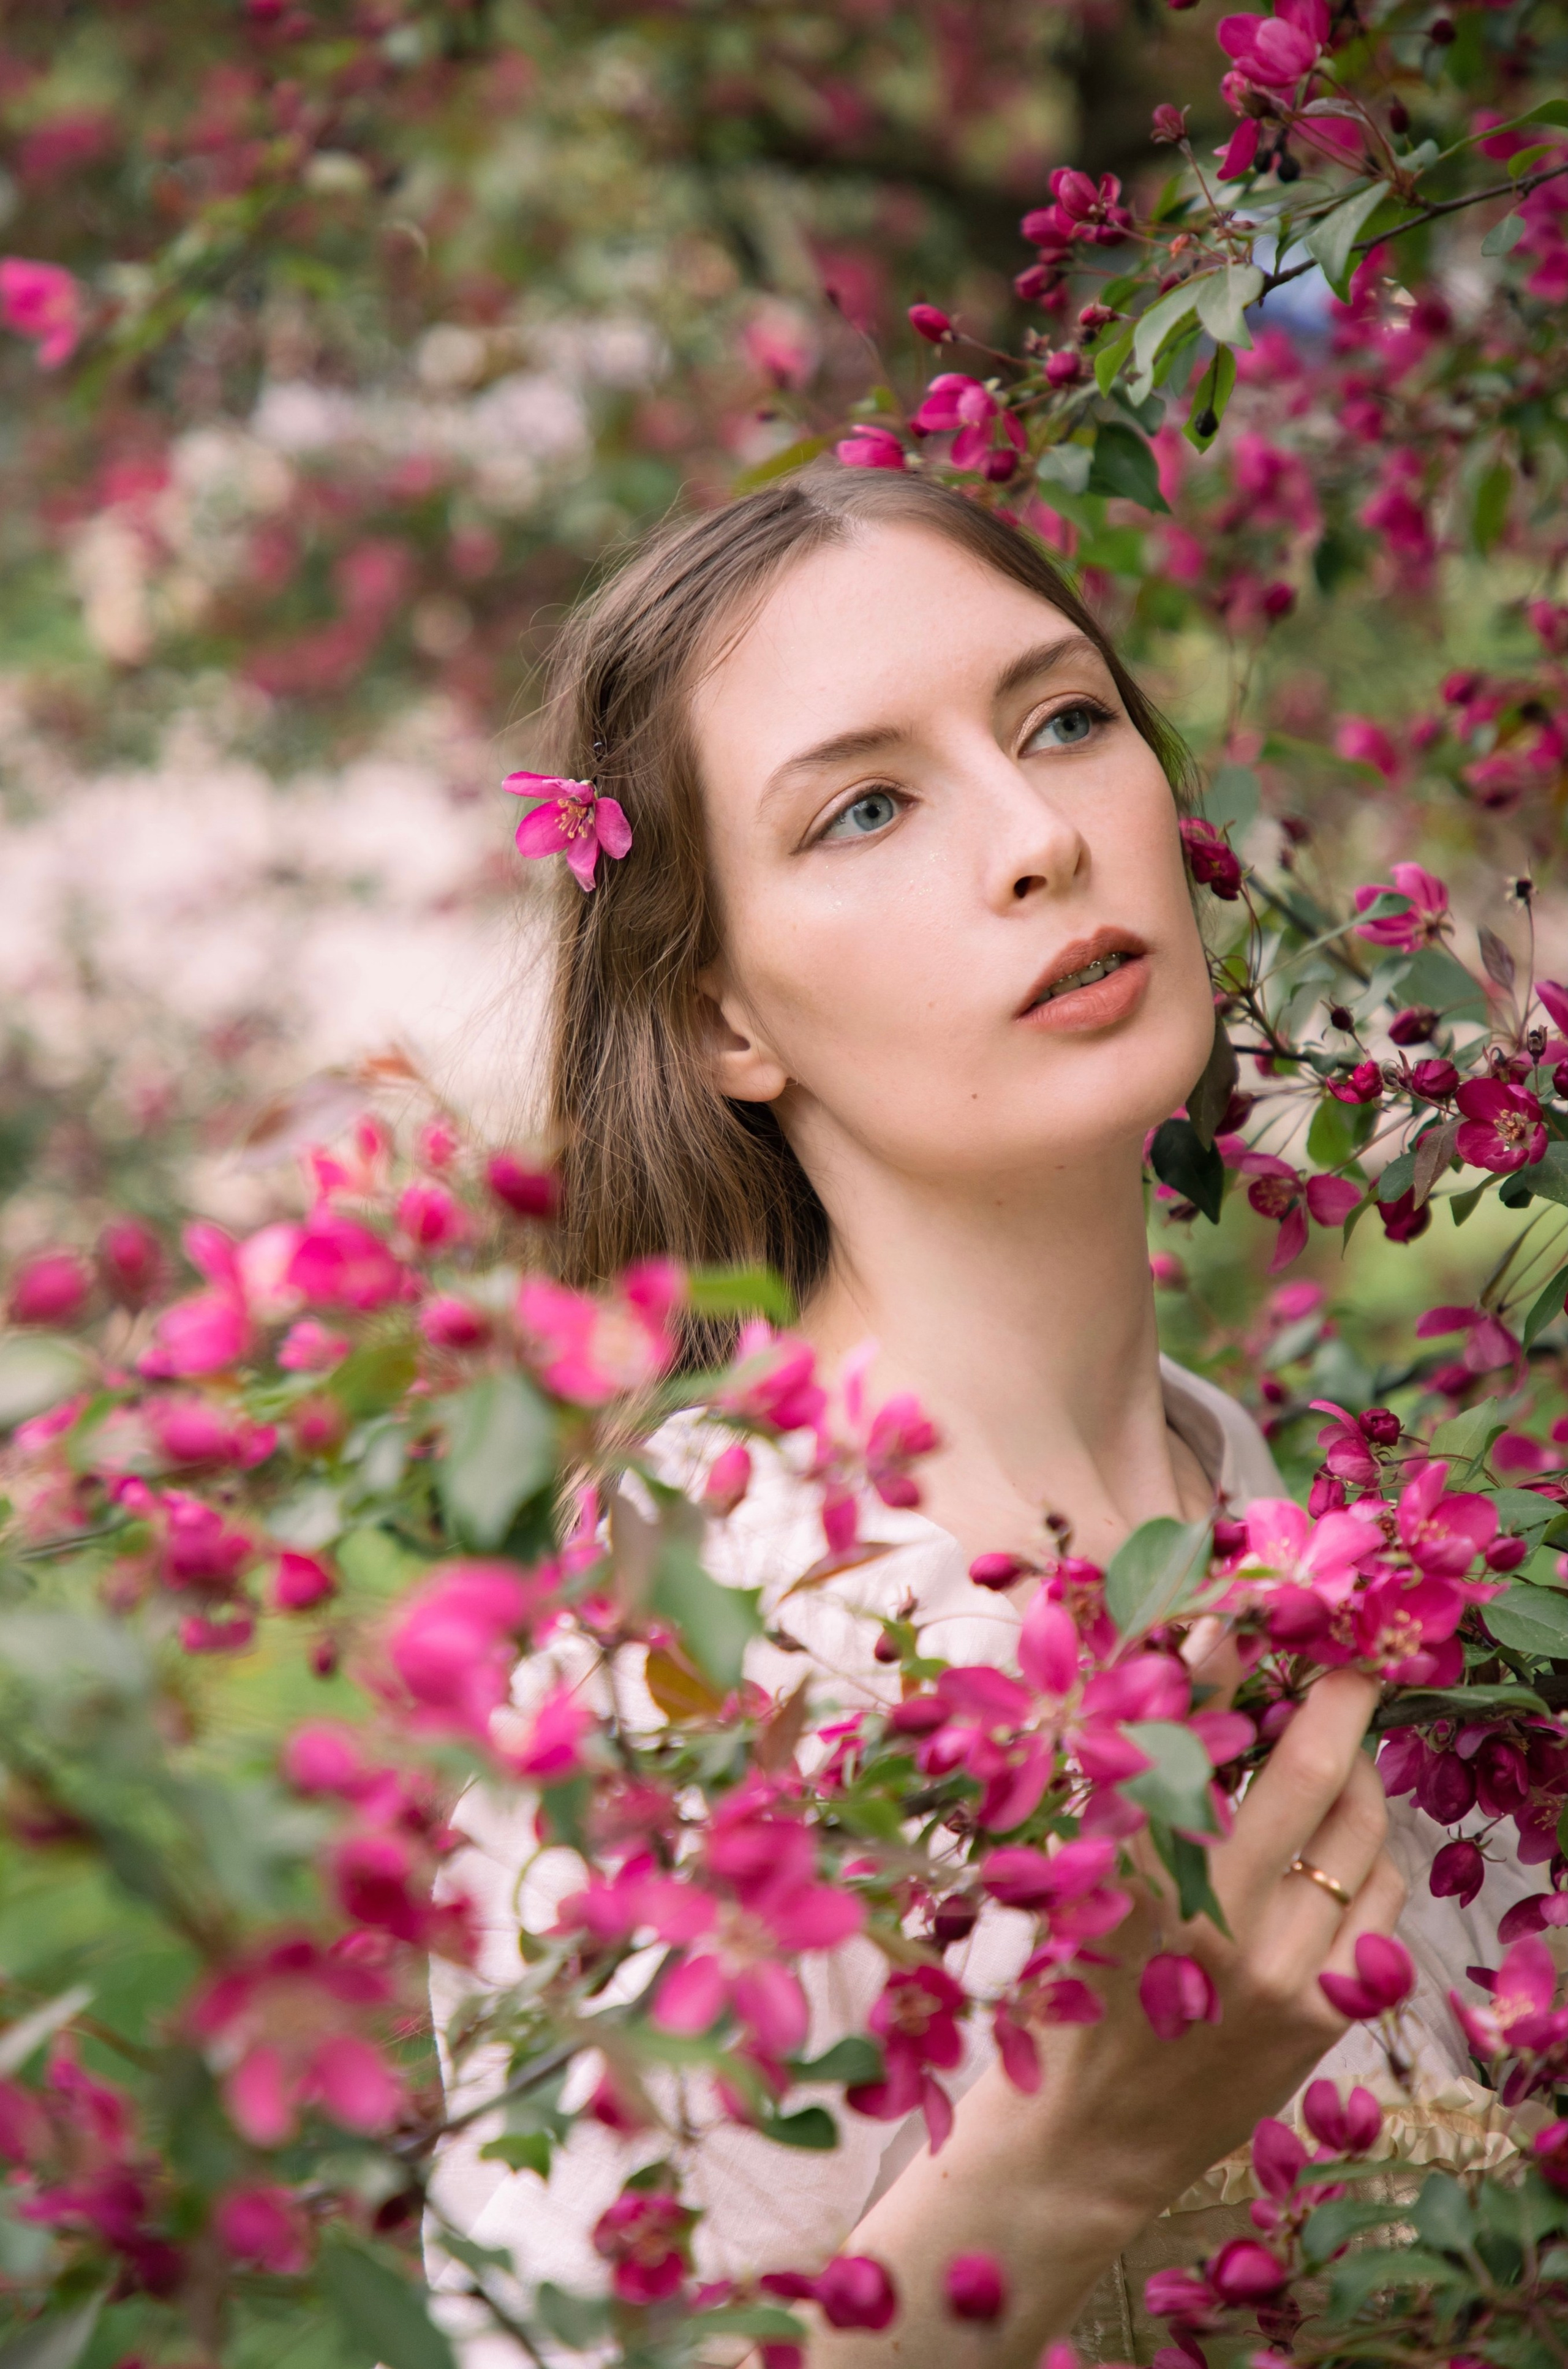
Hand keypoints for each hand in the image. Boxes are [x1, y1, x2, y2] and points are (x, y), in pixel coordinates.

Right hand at [825, 1669, 1403, 2366]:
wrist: (1089, 2135)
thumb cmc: (1069, 1989)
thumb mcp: (1082, 1875)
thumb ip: (1131, 1782)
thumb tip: (1179, 1670)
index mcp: (1136, 1872)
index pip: (1195, 1731)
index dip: (1227, 1654)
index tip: (1248, 1602)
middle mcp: (1216, 1919)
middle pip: (1310, 1771)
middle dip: (1338, 1696)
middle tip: (1349, 1656)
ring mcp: (1282, 1971)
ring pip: (1362, 1836)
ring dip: (1355, 1788)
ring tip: (1330, 1774)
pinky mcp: (1325, 2012)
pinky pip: (1379, 1903)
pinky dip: (1364, 1865)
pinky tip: (1330, 1865)